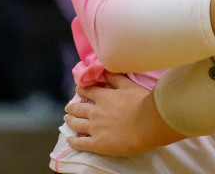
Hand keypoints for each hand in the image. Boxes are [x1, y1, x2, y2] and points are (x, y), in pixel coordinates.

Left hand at [64, 72, 184, 155]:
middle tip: (68, 108)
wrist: (147, 124)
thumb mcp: (129, 85)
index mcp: (104, 98)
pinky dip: (73, 141)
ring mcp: (95, 128)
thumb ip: (116, 79)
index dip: (82, 90)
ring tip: (67, 120)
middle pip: (79, 109)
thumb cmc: (142, 103)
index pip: (89, 92)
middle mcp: (96, 112)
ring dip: (70, 121)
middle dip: (72, 108)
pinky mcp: (97, 144)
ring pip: (77, 124)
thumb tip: (105, 71)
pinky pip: (81, 143)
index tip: (77, 89)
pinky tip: (70, 140)